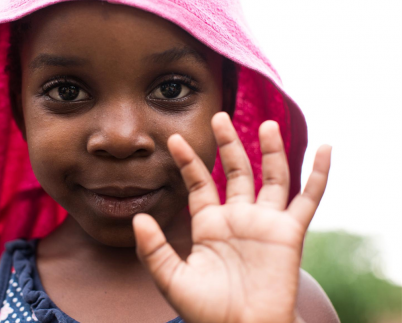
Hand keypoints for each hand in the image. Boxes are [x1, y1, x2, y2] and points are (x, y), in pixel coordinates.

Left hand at [133, 112, 330, 322]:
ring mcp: (264, 223)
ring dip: (271, 151)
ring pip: (272, 177)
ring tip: (266, 124)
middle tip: (220, 117)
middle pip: (236, 171)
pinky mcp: (289, 233)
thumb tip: (137, 218)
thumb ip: (153, 249)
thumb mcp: (171, 279)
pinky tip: (325, 148)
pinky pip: (308, 199)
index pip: (199, 184)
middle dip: (229, 144)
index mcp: (209, 224)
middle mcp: (237, 218)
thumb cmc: (206, 311)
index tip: (173, 139)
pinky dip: (318, 175)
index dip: (188, 161)